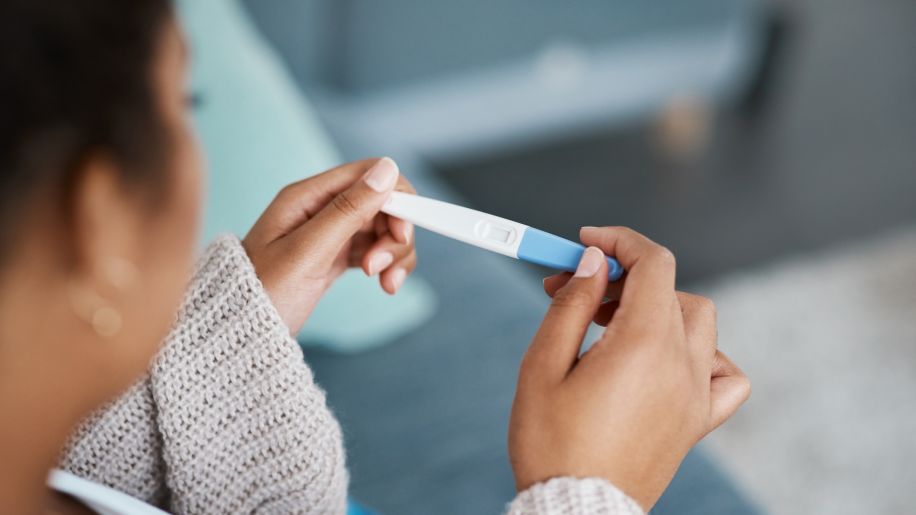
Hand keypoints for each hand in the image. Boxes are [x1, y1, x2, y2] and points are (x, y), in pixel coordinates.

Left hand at [243, 158, 416, 333]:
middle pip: (381, 203)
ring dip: (394, 254)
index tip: (401, 235)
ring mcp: (327, 233)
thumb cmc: (263, 293)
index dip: (396, 200)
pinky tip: (385, 285)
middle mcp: (319, 209)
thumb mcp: (308, 251)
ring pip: (382, 229)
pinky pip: (374, 250)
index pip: (369, 174)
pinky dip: (387, 265)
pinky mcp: (333, 257)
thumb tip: (387, 169)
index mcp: (307, 196)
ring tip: (386, 284)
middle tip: (384, 269)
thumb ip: (348, 210)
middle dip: (395, 234)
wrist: (238, 336)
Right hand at [508, 226, 749, 509]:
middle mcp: (681, 365)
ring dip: (659, 307)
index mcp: (643, 345)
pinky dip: (704, 354)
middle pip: (668, 288)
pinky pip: (725, 374)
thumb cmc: (551, 444)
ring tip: (613, 325)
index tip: (587, 242)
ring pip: (699, 321)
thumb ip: (571, 304)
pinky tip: (669, 361)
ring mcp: (696, 394)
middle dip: (622, 278)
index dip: (619, 241)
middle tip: (575, 291)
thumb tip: (594, 262)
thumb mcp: (543, 365)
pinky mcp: (697, 421)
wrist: (576, 511)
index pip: (653, 262)